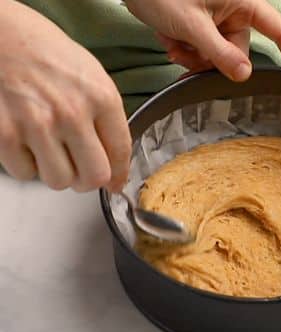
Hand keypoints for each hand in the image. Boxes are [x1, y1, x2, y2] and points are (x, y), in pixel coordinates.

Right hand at [0, 0, 130, 191]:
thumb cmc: (43, 50)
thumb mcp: (89, 74)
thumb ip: (106, 117)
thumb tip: (115, 164)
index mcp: (100, 97)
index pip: (120, 153)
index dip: (118, 175)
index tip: (114, 182)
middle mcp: (71, 113)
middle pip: (93, 177)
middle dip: (86, 178)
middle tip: (78, 168)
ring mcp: (37, 124)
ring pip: (59, 180)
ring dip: (56, 172)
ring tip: (50, 150)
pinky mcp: (5, 133)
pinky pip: (25, 173)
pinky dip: (26, 164)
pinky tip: (26, 142)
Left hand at [125, 0, 280, 80]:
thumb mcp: (190, 24)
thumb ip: (219, 53)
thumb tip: (244, 76)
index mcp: (242, 2)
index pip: (278, 30)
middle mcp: (233, 8)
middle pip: (239, 49)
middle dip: (214, 61)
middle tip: (190, 61)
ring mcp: (216, 15)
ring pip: (218, 51)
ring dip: (196, 57)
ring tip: (174, 46)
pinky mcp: (199, 20)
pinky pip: (203, 46)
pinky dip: (187, 48)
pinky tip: (170, 41)